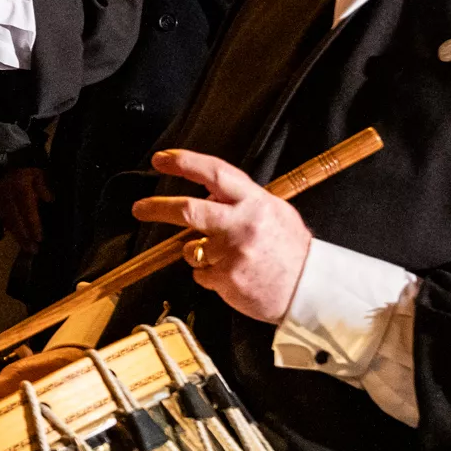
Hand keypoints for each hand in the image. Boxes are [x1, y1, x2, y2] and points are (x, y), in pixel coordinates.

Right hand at [0, 166, 51, 252]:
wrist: (2, 151)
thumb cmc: (25, 162)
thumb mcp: (38, 170)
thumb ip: (43, 185)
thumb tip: (49, 200)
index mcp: (20, 188)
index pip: (28, 211)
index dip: (33, 225)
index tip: (39, 239)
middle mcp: (7, 195)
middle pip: (15, 220)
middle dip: (24, 237)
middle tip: (32, 250)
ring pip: (6, 220)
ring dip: (15, 235)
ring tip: (24, 247)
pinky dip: (6, 226)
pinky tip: (11, 234)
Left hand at [130, 149, 311, 323]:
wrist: (311, 291)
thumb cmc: (291, 251)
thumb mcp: (275, 213)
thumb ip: (242, 201)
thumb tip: (210, 194)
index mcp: (255, 202)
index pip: (215, 173)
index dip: (185, 162)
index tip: (161, 159)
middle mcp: (242, 225)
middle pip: (188, 210)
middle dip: (157, 208)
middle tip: (139, 208)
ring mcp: (233, 254)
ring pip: (191, 248)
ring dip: (199, 253)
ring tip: (228, 259)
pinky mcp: (226, 280)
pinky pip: (200, 274)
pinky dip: (209, 275)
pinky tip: (234, 277)